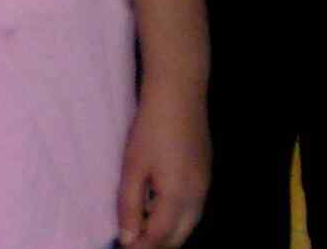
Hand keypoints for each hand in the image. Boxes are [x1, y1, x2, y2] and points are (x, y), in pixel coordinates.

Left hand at [116, 83, 208, 247]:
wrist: (179, 92)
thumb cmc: (151, 127)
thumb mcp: (133, 166)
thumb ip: (129, 206)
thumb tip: (127, 239)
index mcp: (179, 197)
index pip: (159, 238)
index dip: (138, 247)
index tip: (121, 246)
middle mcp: (197, 197)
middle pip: (178, 239)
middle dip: (155, 244)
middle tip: (130, 239)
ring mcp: (204, 186)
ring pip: (187, 226)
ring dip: (165, 232)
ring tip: (140, 224)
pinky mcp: (205, 175)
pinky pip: (192, 210)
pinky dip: (175, 217)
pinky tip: (156, 205)